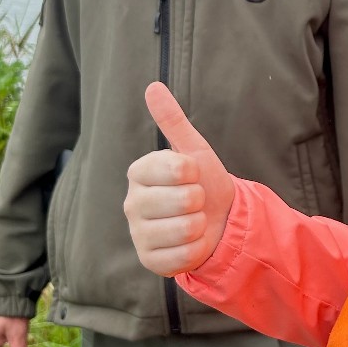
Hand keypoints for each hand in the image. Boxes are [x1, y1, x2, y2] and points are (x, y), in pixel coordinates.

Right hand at [125, 82, 235, 276]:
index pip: (176, 168)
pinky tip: (190, 242)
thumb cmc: (202, 181)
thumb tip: (153, 86)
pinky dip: (197, 248)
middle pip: (184, 200)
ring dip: (200, 224)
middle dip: (200, 199)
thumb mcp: (192, 149)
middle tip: (193, 200)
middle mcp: (131, 203)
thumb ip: (172, 120)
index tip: (191, 173)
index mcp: (138, 172)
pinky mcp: (149, 260)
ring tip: (192, 220)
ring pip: (186, 228)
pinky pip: (185, 255)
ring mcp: (138, 234)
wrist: (216, 221)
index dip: (193, 171)